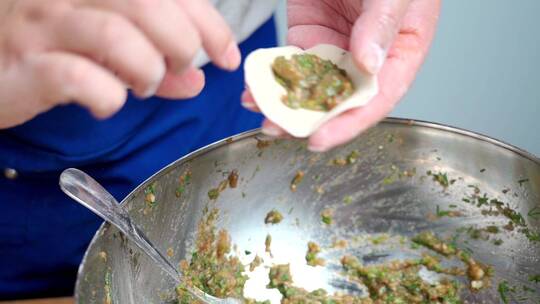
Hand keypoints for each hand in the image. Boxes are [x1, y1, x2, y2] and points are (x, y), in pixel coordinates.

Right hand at [0, 0, 239, 128]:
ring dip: (147, 70)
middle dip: (182, 43)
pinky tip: (108, 104)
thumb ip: (151, 58)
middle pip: (146, 4)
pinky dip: (108, 97)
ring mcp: (41, 27)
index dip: (208, 21)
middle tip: (182, 68)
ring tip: (145, 86)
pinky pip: (78, 78)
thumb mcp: (105, 45)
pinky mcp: (24, 67)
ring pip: (115, 35)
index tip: (228, 56)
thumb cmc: (47, 46)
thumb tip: (196, 81)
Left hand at [242, 0, 439, 150]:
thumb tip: (368, 65)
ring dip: (284, 102)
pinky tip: (254, 86)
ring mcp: (335, 49)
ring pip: (310, 87)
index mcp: (399, 53)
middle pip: (338, 101)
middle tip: (276, 129)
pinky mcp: (308, 36)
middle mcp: (366, 59)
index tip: (319, 139)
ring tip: (258, 109)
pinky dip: (272, 77)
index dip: (347, 123)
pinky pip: (290, 63)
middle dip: (307, 120)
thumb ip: (382, 25)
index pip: (376, 98)